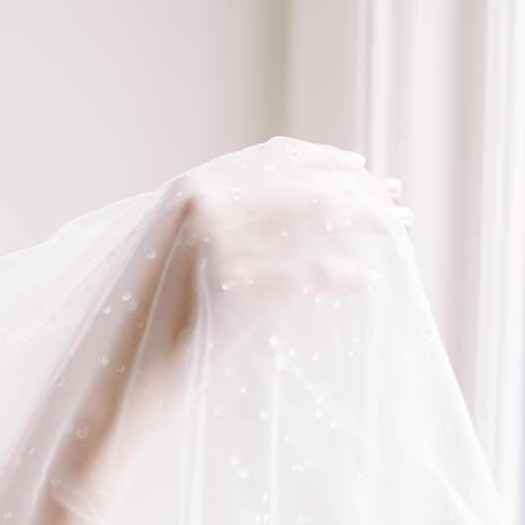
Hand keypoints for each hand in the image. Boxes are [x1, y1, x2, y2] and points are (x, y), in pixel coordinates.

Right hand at [176, 136, 412, 325]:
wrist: (122, 368)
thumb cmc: (159, 314)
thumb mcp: (183, 246)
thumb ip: (231, 216)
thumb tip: (312, 204)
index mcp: (193, 185)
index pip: (276, 155)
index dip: (326, 160)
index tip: (364, 169)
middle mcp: (203, 200)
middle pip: (305, 180)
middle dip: (362, 191)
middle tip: (401, 206)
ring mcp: (215, 240)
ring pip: (315, 214)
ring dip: (367, 219)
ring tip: (400, 231)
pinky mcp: (230, 285)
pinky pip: (308, 273)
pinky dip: (344, 274)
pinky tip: (369, 279)